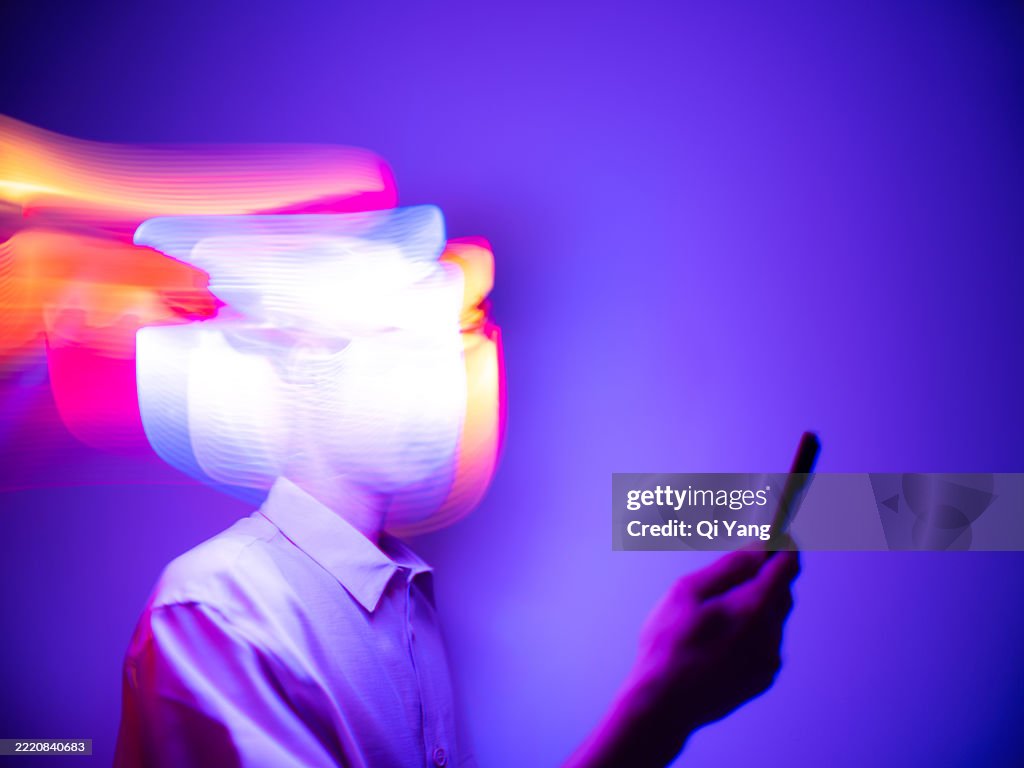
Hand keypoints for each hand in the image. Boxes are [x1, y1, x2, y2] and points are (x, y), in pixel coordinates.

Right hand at [566, 543, 799, 767]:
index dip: (784, 545)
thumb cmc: (669, 644)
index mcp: (754, 607)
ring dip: (758, 604)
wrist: (664, 703)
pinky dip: (753, 631)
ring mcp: (769, 659)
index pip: (787, 566)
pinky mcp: (762, 678)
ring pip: (774, 618)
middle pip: (782, 591)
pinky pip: (766, 642)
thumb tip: (760, 547)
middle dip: (767, 574)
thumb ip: (729, 566)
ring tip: (719, 609)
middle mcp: (770, 633)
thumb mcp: (688, 591)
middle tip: (740, 567)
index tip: (778, 535)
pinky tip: (721, 637)